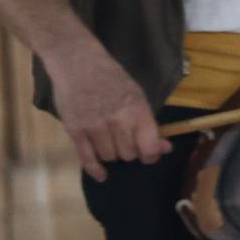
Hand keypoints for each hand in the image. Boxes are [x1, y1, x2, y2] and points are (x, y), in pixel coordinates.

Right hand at [45, 41, 169, 180]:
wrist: (78, 64)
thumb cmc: (111, 77)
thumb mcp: (137, 94)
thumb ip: (149, 123)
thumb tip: (164, 147)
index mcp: (137, 110)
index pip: (149, 146)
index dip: (152, 154)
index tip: (151, 154)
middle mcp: (117, 121)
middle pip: (129, 154)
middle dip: (131, 151)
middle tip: (128, 142)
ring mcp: (94, 127)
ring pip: (110, 157)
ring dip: (113, 153)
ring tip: (112, 142)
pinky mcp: (75, 131)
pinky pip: (87, 159)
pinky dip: (95, 170)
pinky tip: (102, 175)